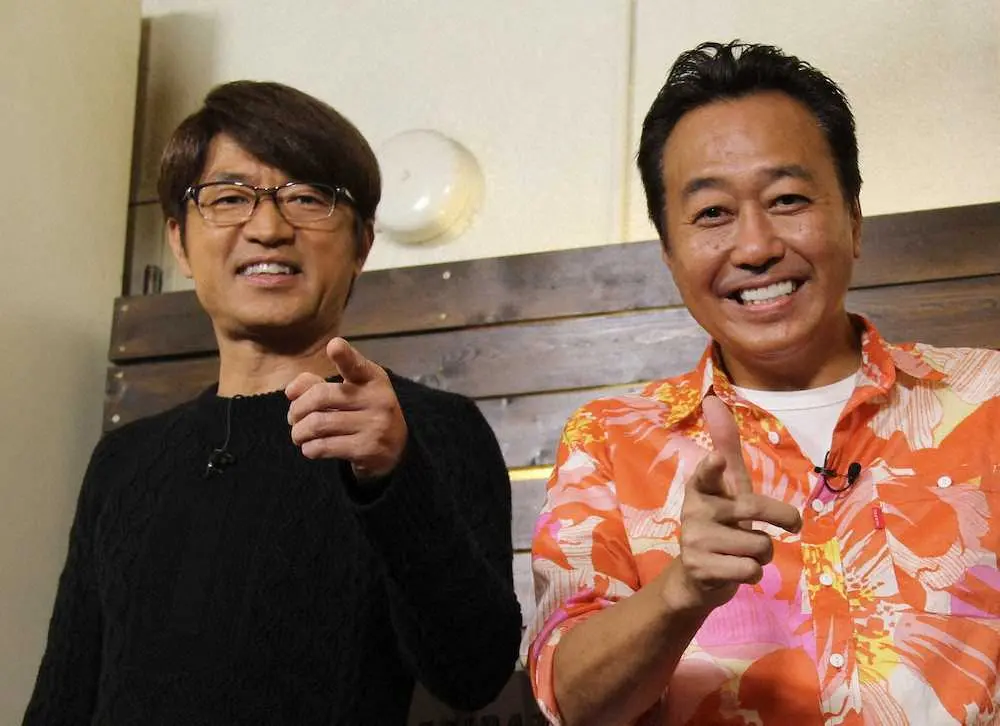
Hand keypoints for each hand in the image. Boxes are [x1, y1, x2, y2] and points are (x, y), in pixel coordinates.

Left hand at [285, 337, 407, 478]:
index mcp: (372, 378)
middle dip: (297, 409)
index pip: (356, 365)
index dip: (344, 355)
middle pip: (321, 396)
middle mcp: (377, 399)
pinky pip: (323, 446)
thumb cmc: (365, 412)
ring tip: (298, 435)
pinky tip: (311, 447)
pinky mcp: (366, 449)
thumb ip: (317, 384)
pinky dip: (309, 448)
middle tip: (293, 417)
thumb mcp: (350, 391)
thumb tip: (292, 390)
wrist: (397, 447)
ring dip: (299, 432)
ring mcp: (374, 425)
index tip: (334, 346)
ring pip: (318, 424)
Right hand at [662, 395, 801, 613]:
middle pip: (753, 510)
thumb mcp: (727, 486)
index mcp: (701, 487)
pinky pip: (750, 570)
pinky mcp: (700, 568)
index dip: (714, 467)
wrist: (696, 576)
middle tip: (792, 525)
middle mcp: (694, 510)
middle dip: (782, 518)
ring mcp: (694, 540)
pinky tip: (734, 569)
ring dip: (763, 554)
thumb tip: (712, 400)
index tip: (716, 460)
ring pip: (758, 545)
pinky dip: (753, 574)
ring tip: (743, 552)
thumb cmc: (720, 522)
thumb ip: (726, 447)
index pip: (707, 474)